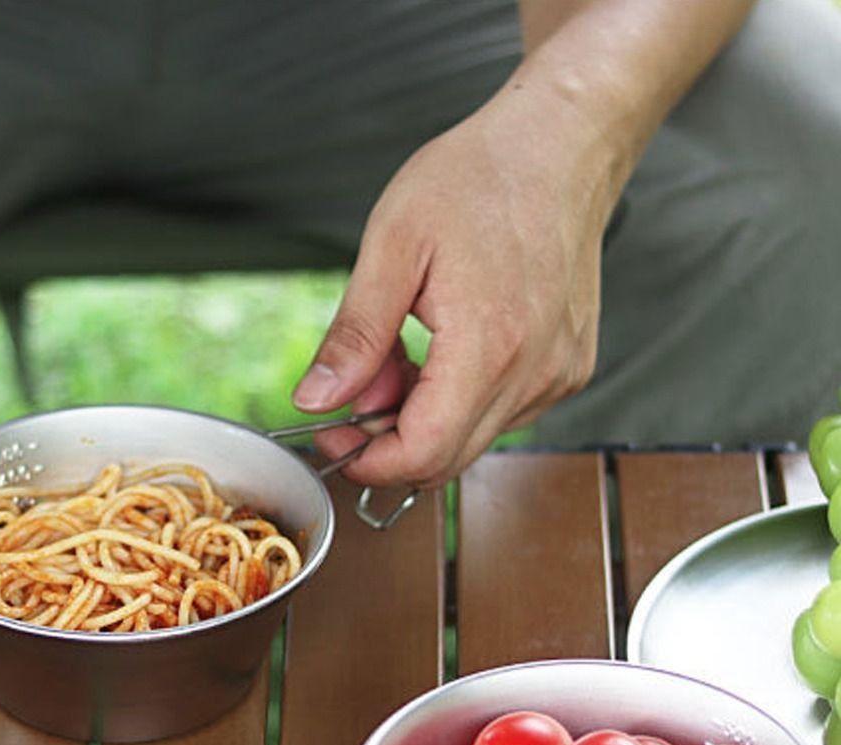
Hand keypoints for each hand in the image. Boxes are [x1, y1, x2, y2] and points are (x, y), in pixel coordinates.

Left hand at [292, 87, 620, 488]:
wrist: (560, 145)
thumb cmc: (480, 179)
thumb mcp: (393, 246)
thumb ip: (355, 335)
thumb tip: (316, 401)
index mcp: (488, 347)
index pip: (421, 454)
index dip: (367, 459)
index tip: (332, 435)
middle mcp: (533, 375)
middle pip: (445, 458)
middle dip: (387, 436)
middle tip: (361, 379)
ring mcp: (558, 376)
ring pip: (470, 439)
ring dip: (422, 416)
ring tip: (407, 347)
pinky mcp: (568, 369)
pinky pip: (501, 414)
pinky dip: (459, 400)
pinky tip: (447, 349)